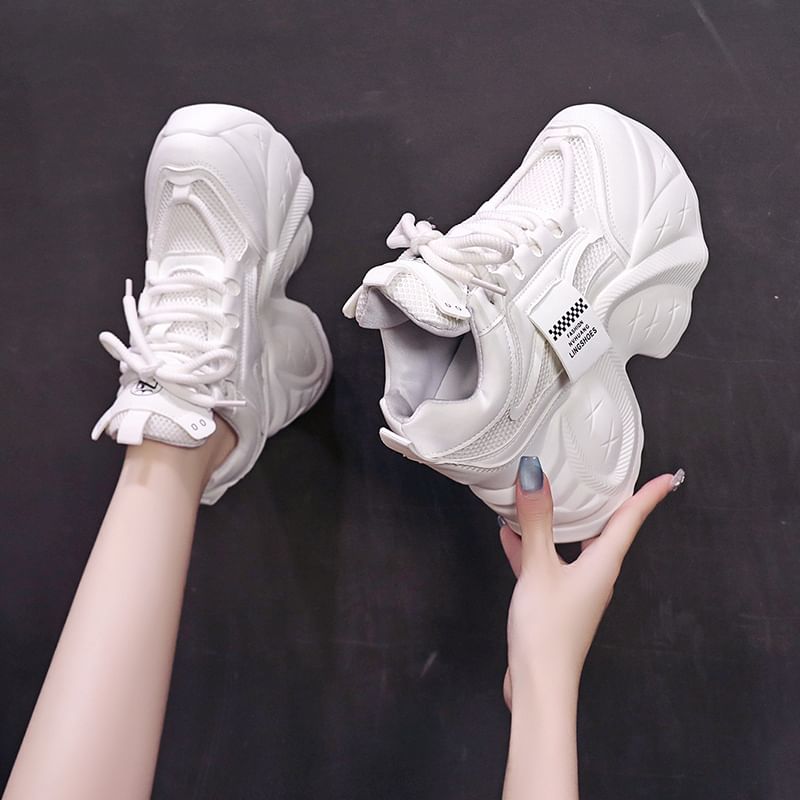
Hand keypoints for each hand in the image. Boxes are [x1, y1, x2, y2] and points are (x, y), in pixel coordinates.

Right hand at [500, 457, 681, 708]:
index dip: (649, 496)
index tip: (669, 477)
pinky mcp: (556, 601)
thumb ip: (536, 522)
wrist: (538, 683)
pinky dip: (533, 546)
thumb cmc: (548, 627)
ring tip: (546, 493)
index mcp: (603, 563)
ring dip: (561, 522)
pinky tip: (510, 534)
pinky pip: (549, 563)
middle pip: (605, 530)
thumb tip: (534, 474)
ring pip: (573, 545)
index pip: (630, 521)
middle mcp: (596, 573)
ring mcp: (576, 589)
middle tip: (601, 474)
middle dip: (606, 502)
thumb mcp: (539, 568)